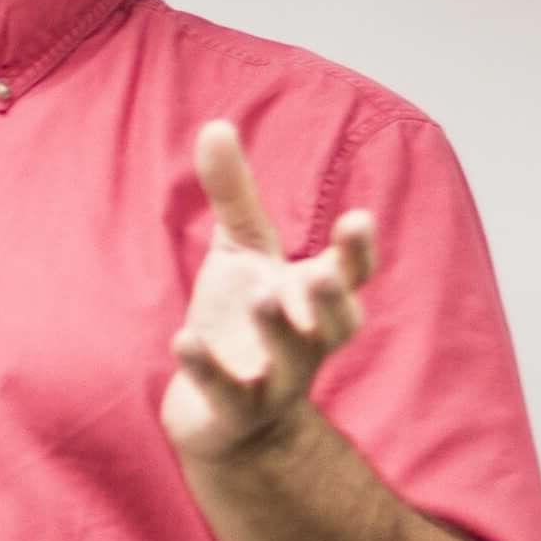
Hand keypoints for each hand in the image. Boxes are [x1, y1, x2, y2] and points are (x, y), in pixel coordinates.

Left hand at [162, 120, 379, 465]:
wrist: (225, 417)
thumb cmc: (243, 320)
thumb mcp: (240, 254)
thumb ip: (235, 195)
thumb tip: (216, 124)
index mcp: (315, 298)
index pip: (351, 274)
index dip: (358, 252)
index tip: (358, 218)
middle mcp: (309, 340)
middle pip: (338, 322)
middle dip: (335, 296)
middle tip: (323, 271)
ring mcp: (277, 381)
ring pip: (292, 359)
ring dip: (279, 328)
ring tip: (261, 296)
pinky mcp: (236, 412)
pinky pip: (228, 393)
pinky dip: (207, 369)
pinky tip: (182, 340)